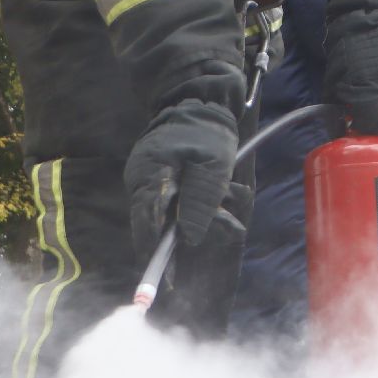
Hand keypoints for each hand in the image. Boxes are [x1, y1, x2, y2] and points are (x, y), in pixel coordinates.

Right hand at [124, 100, 239, 257]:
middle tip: (231, 227)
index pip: (146, 223)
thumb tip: (189, 238)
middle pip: (160, 222)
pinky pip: (175, 200)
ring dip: (205, 213)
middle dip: (195, 230)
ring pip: (171, 213)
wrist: (198, 97)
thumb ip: (200, 202)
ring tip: (235, 200)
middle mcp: (142, 179)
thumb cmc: (207, 131)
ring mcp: (148, 178)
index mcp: (151, 175)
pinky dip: (200, 202)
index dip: (155, 254)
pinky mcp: (159, 177)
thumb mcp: (213, 167)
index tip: (168, 280)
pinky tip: (227, 194)